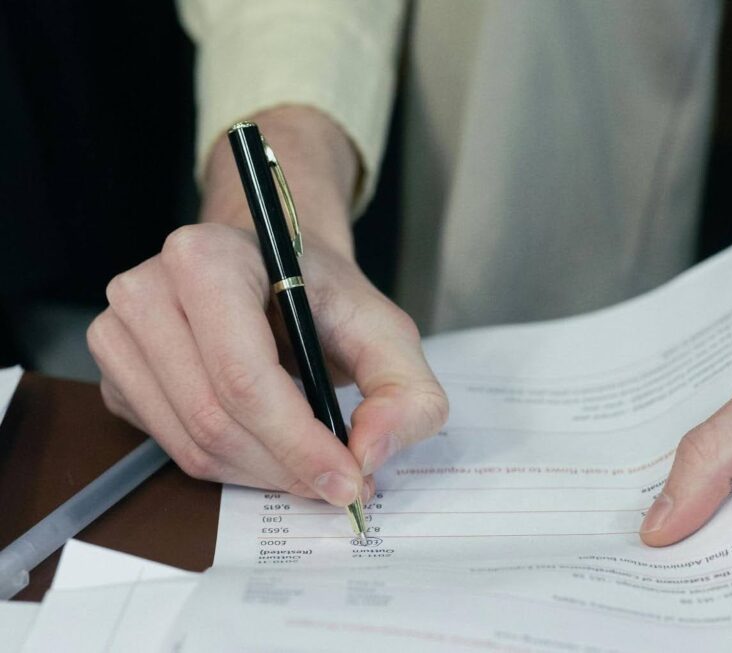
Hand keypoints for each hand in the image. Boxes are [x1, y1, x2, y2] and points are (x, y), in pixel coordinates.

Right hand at [87, 106, 447, 505]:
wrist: (280, 279)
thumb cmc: (326, 300)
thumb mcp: (387, 333)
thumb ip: (404, 393)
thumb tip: (370, 454)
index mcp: (208, 258)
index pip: (243, 376)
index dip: (298, 442)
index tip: (348, 480)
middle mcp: (147, 290)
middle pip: (216, 417)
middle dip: (287, 466)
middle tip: (341, 482)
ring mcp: (119, 335)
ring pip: (193, 444)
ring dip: (263, 473)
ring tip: (312, 463)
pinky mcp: (118, 377)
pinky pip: (174, 448)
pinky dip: (233, 466)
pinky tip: (270, 444)